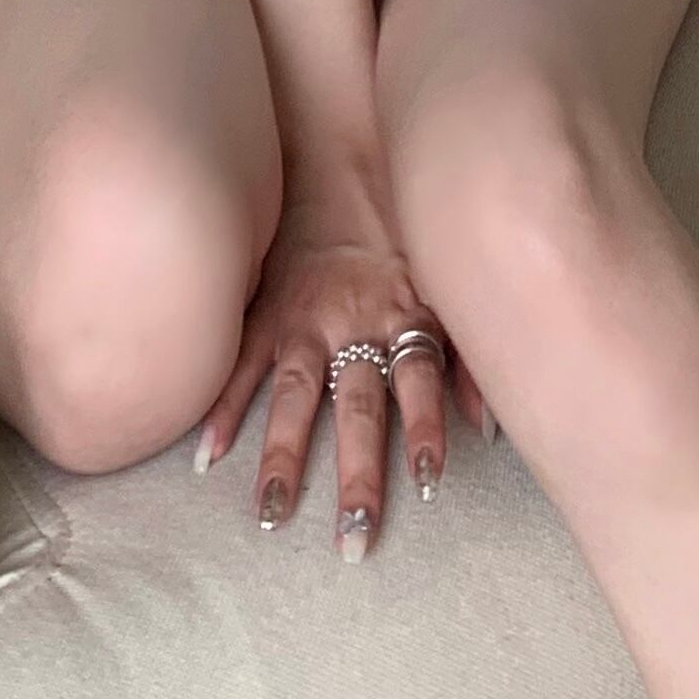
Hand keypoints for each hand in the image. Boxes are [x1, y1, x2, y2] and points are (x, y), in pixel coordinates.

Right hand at [196, 173, 486, 557]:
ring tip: (272, 516)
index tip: (431, 482)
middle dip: (358, 472)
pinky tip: (207, 458)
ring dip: (283, 458)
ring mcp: (304, 322)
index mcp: (404, 316)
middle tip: (355, 538)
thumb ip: (469, 351)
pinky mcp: (264, 315)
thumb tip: (491, 423)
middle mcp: (355, 325)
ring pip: (294, 396)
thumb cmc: (402, 230)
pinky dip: (223, 411)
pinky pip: (241, 366)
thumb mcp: (445, 279)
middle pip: (358, 406)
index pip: (421, 378)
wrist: (341, 160)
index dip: (428, 425)